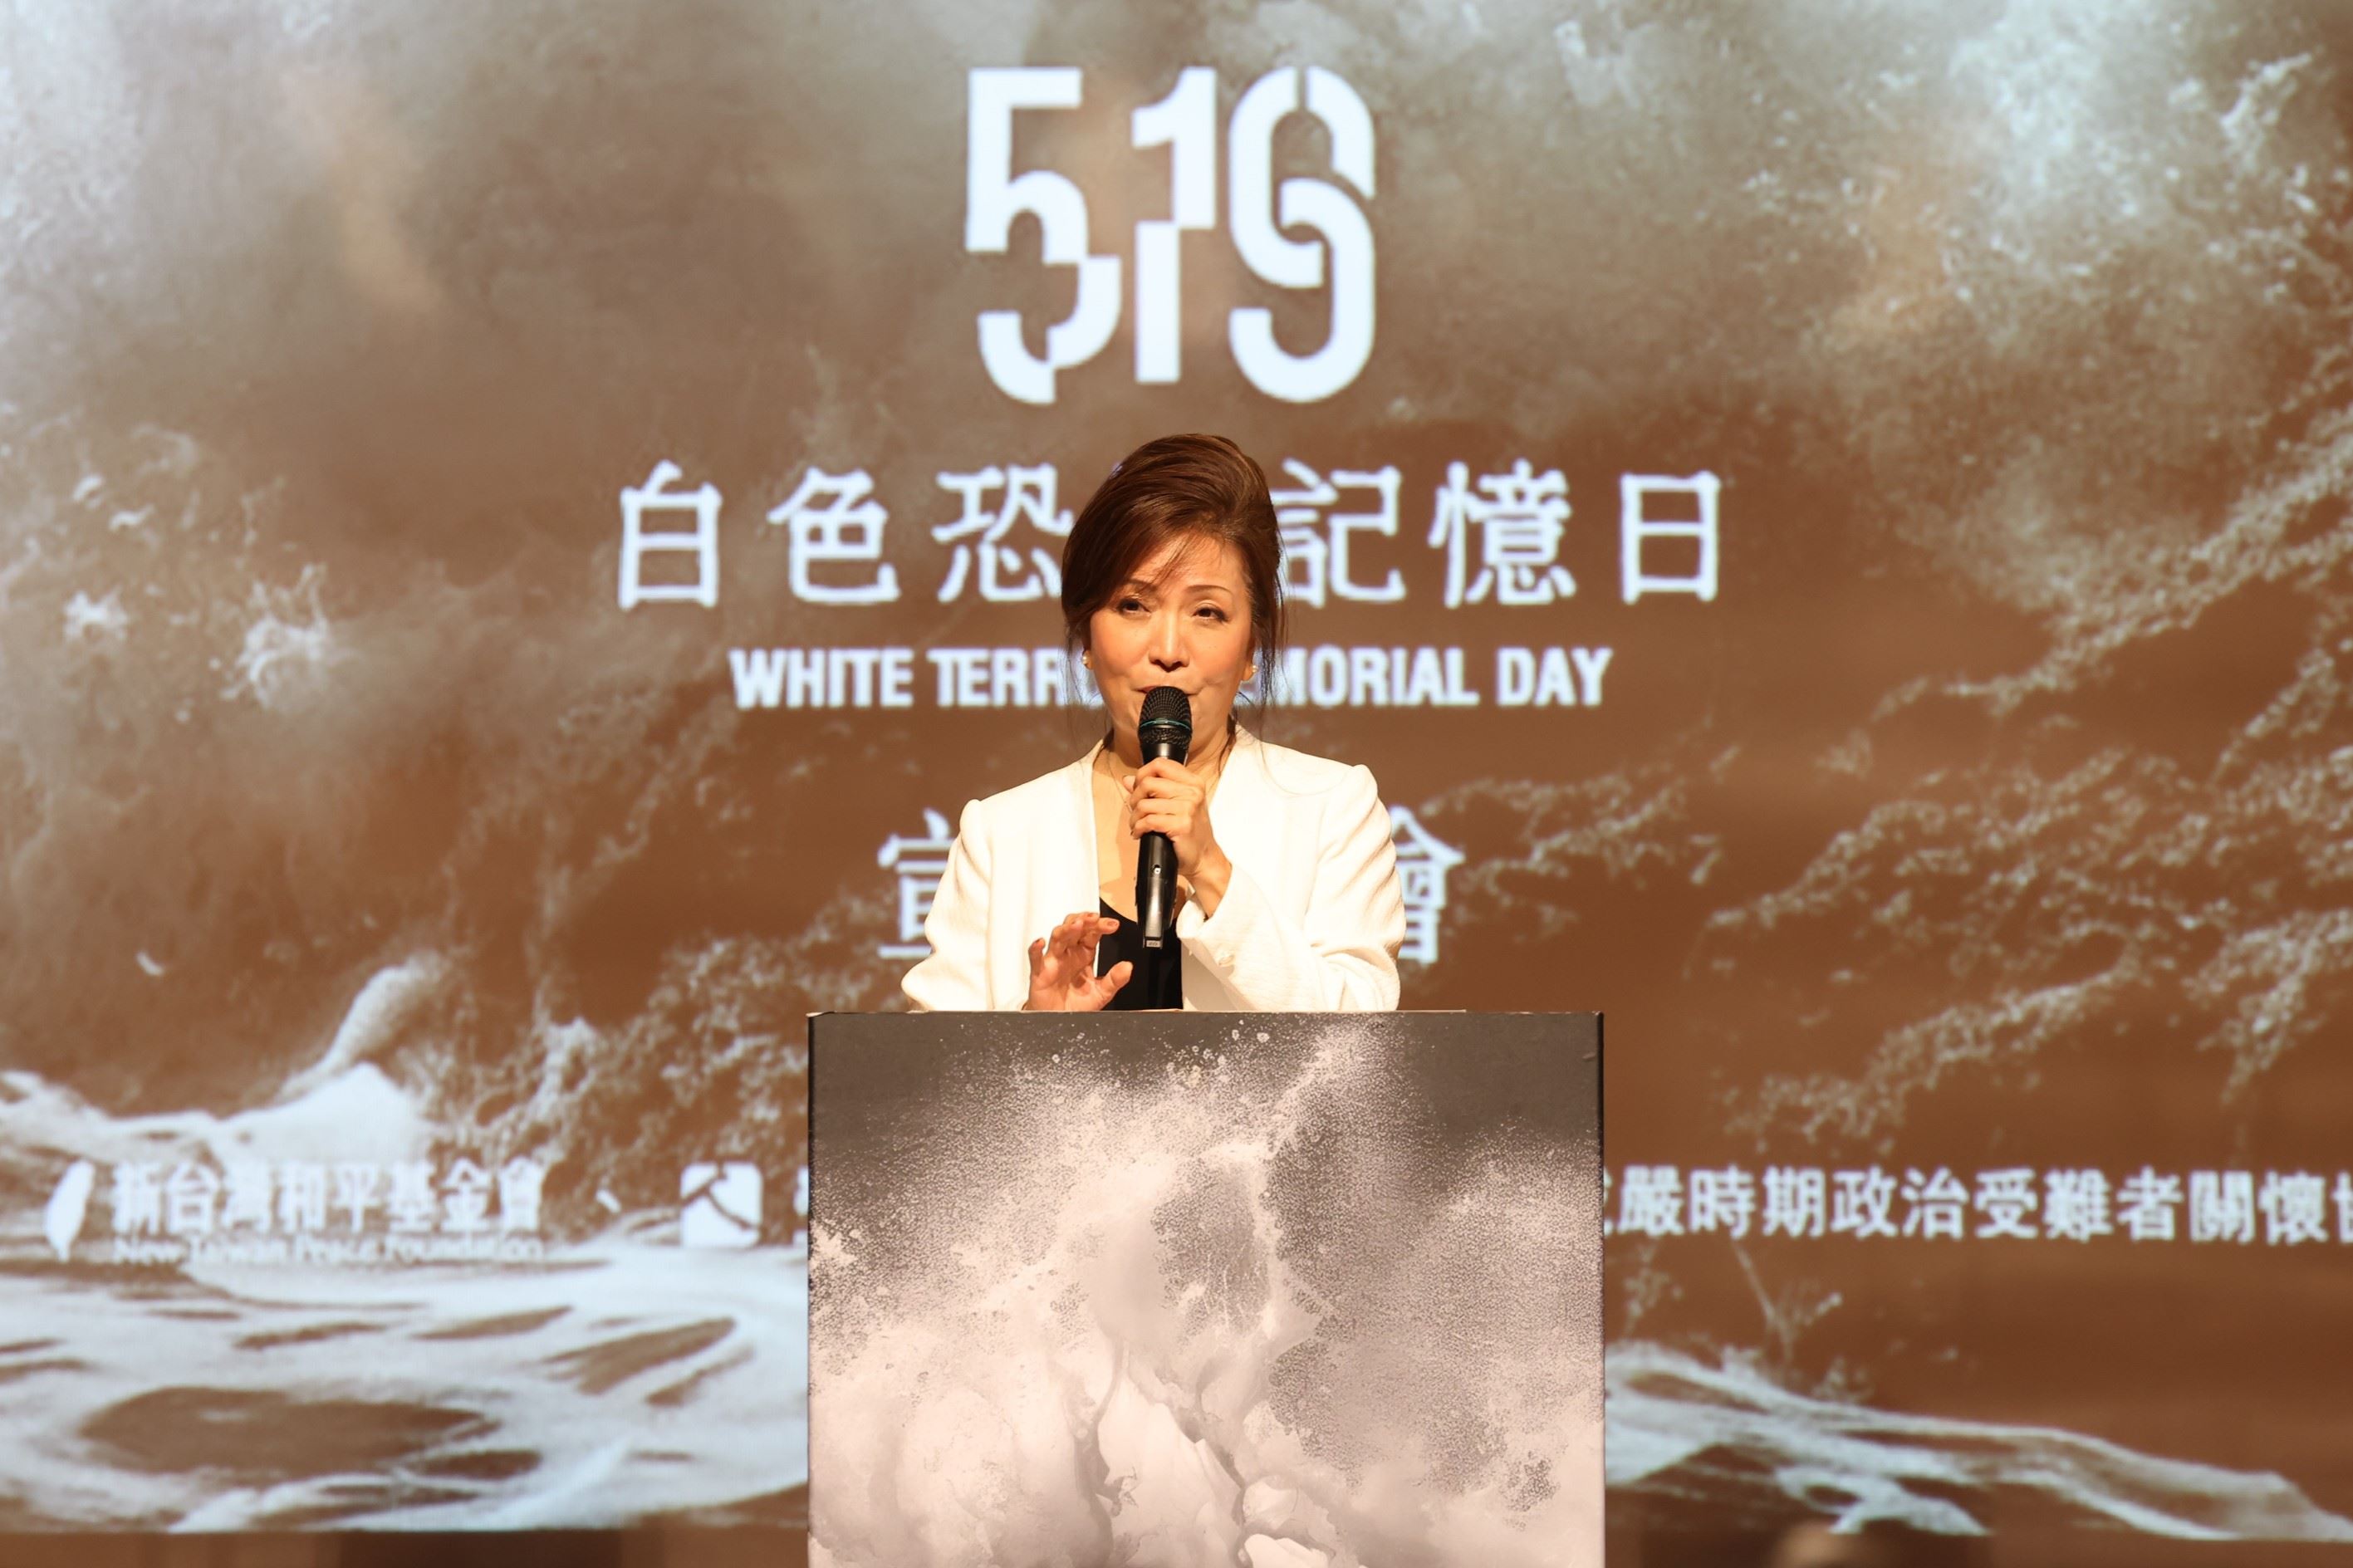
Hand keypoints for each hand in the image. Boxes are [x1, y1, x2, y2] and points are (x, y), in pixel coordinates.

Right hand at [1025, 911, 1131, 1011]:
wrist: (1060, 1021)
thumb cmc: (1076, 1004)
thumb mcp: (1102, 993)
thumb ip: (1115, 980)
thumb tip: (1128, 967)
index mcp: (1084, 954)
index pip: (1092, 933)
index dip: (1101, 925)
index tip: (1113, 925)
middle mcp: (1069, 953)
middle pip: (1074, 928)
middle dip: (1084, 920)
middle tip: (1095, 919)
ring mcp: (1054, 961)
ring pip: (1057, 937)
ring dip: (1066, 929)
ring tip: (1077, 924)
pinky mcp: (1040, 973)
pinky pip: (1035, 958)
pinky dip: (1035, 949)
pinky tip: (1040, 942)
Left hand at [1124, 758, 1231, 913]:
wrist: (1204, 857)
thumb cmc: (1191, 832)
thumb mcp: (1178, 805)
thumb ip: (1154, 789)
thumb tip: (1128, 780)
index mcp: (1193, 782)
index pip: (1160, 764)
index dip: (1142, 774)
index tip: (1138, 787)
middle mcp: (1192, 792)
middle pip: (1148, 782)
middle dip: (1134, 798)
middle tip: (1136, 810)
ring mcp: (1188, 808)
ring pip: (1144, 803)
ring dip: (1134, 817)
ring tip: (1137, 824)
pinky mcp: (1181, 825)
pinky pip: (1148, 820)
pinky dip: (1138, 828)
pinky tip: (1140, 833)